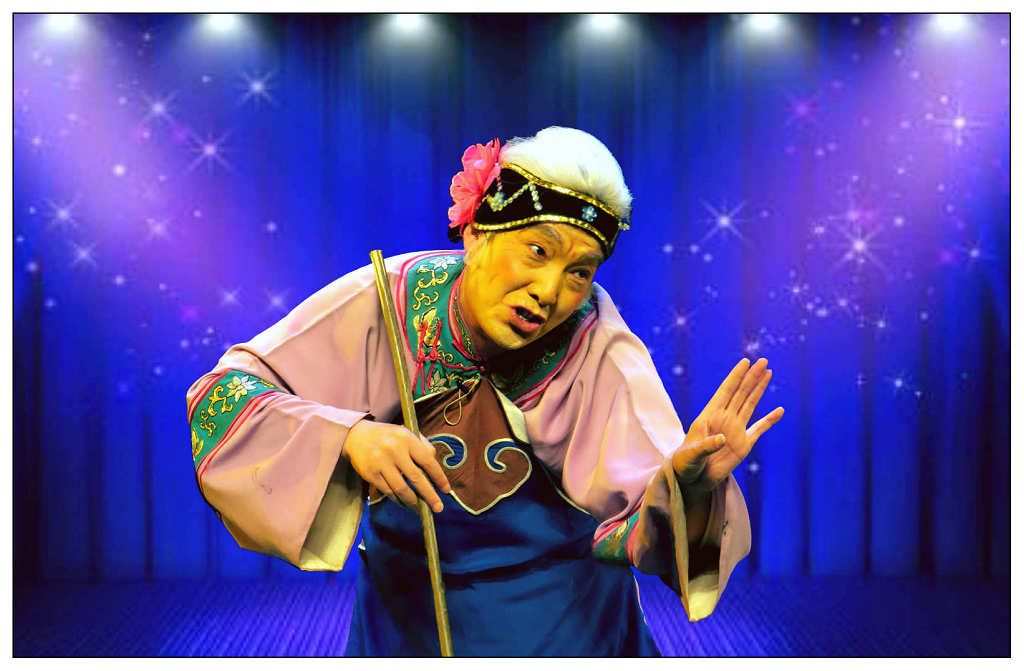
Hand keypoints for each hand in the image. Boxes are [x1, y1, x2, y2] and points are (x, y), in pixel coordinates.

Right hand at [342, 419, 450, 512]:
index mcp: (406, 438)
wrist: (356, 435)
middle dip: (430, 495)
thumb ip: (423, 446)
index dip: (439, 477)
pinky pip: (388, 492)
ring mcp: (381, 462)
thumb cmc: (388, 436)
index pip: (427, 460)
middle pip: (416, 478)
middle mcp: (394, 450)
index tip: (446, 490)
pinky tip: (405, 503)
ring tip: (421, 509)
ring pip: (402, 489)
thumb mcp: (406, 433)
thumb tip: (436, 468)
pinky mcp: (370, 474)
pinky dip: (398, 500)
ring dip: (413, 502)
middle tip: (438, 508)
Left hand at [685, 357, 784, 490]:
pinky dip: (770, 420)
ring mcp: (735, 430)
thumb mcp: (692, 454)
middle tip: (763, 361)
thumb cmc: (686, 463)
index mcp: (709, 415)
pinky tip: (780, 411)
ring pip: (750, 404)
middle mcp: (724, 419)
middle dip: (751, 376)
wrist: (692, 479)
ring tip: (768, 373)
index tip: (746, 362)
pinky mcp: (743, 445)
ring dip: (759, 389)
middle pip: (740, 393)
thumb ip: (706, 446)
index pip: (725, 391)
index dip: (735, 376)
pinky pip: (759, 429)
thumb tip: (722, 439)